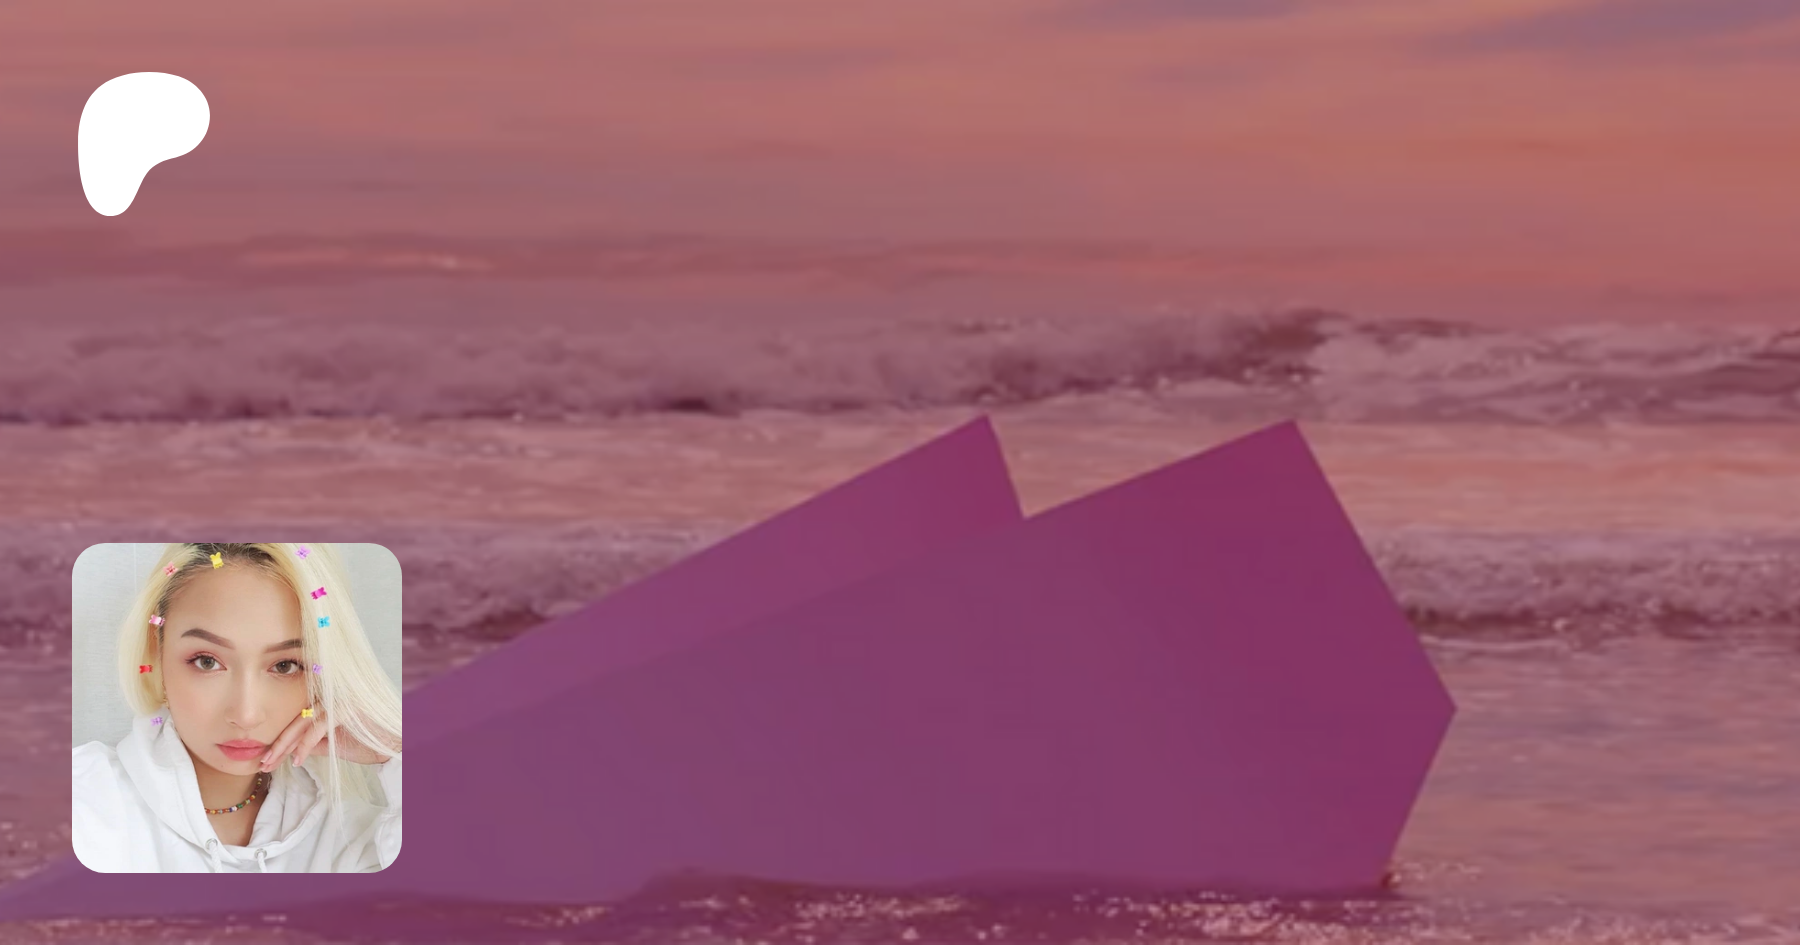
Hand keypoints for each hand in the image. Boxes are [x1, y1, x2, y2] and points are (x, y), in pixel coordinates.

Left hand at [258, 704, 396, 771]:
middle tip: (263, 762)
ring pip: (303, 722)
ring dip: (286, 744)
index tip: (267, 759)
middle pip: (297, 720)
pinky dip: (305, 744)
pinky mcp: (344, 707)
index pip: (299, 721)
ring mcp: (339, 700)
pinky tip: (297, 760)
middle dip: (278, 743)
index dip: (282, 741)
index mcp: (328, 704)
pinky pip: (318, 727)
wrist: (395, 746)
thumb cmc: (369, 743)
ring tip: (274, 762)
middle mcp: (332, 697)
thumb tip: (290, 751)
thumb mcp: (333, 746)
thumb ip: (312, 744)